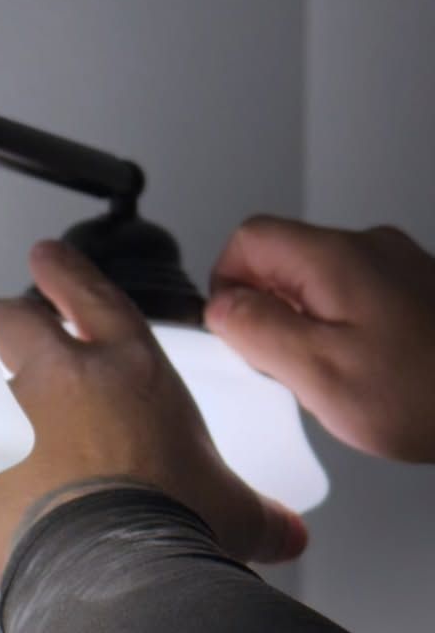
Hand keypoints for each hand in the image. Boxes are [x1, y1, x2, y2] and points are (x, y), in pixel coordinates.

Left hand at [0, 240, 307, 587]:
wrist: (114, 567)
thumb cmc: (172, 525)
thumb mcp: (232, 511)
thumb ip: (260, 513)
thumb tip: (289, 532)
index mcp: (128, 372)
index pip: (95, 300)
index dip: (67, 275)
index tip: (46, 258)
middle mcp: (59, 379)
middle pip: (11, 320)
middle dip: (1, 317)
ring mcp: (4, 416)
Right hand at [206, 218, 434, 463]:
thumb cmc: (430, 394)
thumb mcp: (319, 372)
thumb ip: (256, 330)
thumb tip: (220, 305)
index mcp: (335, 258)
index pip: (248, 238)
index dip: (228, 286)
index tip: (240, 331)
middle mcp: (369, 248)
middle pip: (283, 259)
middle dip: (271, 312)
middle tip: (292, 364)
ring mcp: (400, 266)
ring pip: (320, 282)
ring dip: (310, 325)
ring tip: (338, 374)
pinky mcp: (420, 290)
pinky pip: (358, 299)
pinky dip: (348, 332)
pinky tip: (371, 373)